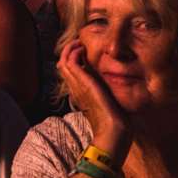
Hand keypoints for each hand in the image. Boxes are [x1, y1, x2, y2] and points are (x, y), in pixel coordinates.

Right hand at [57, 40, 129, 160]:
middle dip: (69, 51)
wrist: (113, 133)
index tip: (83, 52)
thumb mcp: (109, 106)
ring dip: (70, 49)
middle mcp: (75, 88)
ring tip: (80, 43)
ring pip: (63, 60)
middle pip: (62, 64)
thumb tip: (114, 90)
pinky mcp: (83, 83)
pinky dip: (74, 52)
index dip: (72, 60)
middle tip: (80, 44)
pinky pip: (70, 62)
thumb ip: (106, 96)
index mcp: (80, 94)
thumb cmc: (115, 124)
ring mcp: (77, 86)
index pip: (69, 72)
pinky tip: (83, 49)